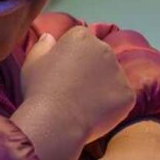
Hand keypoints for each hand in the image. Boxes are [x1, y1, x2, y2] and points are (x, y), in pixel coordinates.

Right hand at [11, 26, 136, 159]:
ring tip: (83, 104)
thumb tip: (49, 37)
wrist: (55, 122)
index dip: (70, 57)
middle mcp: (105, 49)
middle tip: (73, 90)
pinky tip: (94, 114)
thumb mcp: (32, 63)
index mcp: (81, 37)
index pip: (80, 40)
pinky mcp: (128, 94)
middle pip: (100, 56)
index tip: (62, 72)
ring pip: (112, 77)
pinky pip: (121, 98)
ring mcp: (119, 72)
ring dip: (103, 86)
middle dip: (90, 69)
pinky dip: (111, 105)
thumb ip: (42, 46)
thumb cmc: (39, 91)